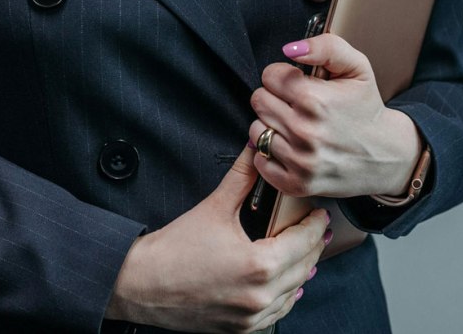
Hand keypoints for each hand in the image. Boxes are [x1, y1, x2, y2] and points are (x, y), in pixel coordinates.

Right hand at [104, 147, 329, 332]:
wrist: (142, 284)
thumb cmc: (174, 247)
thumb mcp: (214, 206)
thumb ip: (242, 176)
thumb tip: (257, 147)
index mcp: (259, 264)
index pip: (304, 241)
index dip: (315, 224)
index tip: (321, 213)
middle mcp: (261, 295)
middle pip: (305, 267)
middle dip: (312, 245)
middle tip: (317, 227)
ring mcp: (252, 316)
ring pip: (294, 291)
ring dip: (302, 271)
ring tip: (305, 251)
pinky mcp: (243, 329)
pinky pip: (278, 312)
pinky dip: (286, 295)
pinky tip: (288, 283)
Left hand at [248, 32, 420, 199]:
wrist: (386, 156)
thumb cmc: (367, 109)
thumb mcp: (357, 68)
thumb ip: (325, 47)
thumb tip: (290, 49)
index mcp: (315, 100)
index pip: (269, 76)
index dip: (283, 76)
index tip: (298, 84)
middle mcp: (305, 131)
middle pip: (258, 101)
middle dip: (275, 98)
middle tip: (297, 105)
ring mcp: (300, 161)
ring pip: (256, 130)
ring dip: (271, 125)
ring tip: (295, 125)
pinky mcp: (297, 184)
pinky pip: (260, 161)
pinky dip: (270, 154)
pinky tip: (291, 147)